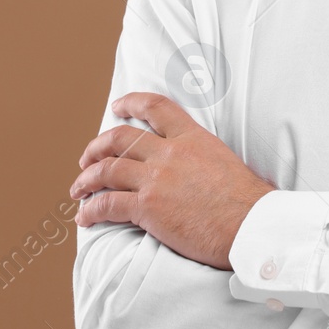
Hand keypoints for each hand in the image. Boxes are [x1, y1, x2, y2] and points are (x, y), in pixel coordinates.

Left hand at [71, 92, 276, 269]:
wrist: (251, 225)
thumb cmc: (247, 202)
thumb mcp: (226, 161)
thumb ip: (204, 157)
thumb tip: (199, 169)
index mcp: (192, 138)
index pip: (156, 108)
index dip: (131, 103)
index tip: (117, 107)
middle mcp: (171, 153)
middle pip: (120, 139)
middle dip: (97, 147)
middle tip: (87, 159)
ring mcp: (157, 179)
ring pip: (107, 170)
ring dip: (86, 179)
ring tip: (78, 189)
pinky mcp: (148, 207)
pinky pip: (107, 204)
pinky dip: (90, 210)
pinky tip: (85, 217)